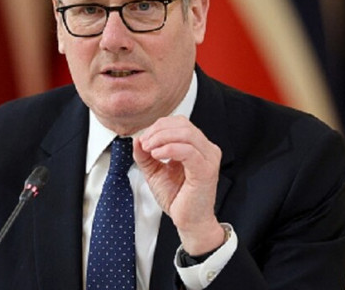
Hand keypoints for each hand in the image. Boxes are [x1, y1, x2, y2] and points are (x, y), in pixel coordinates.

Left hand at [133, 116, 224, 254]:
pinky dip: (169, 149)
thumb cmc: (177, 197)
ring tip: (149, 150)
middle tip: (144, 144)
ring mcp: (208, 158)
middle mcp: (206, 149)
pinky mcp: (206, 170)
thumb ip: (144, 155)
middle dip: (158, 131)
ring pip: (186, 133)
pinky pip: (188, 151)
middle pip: (182, 124)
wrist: (189, 221)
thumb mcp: (154, 171)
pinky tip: (157, 155)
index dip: (157, 127)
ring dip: (162, 138)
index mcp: (196, 146)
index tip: (143, 140)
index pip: (178, 122)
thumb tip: (137, 139)